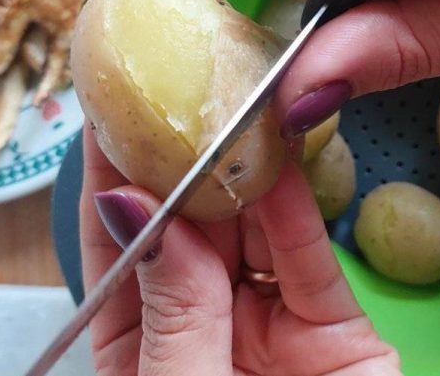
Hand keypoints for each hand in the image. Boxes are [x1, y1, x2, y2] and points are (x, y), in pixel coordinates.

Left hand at [79, 127, 399, 375]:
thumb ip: (174, 310)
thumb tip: (139, 209)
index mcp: (143, 352)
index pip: (120, 254)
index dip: (111, 186)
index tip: (105, 118)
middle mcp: (204, 328)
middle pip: (188, 230)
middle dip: (183, 161)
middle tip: (180, 90)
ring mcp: (269, 324)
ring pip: (252, 232)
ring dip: (243, 170)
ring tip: (232, 106)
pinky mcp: (334, 328)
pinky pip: (308, 257)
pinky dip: (295, 206)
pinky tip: (280, 154)